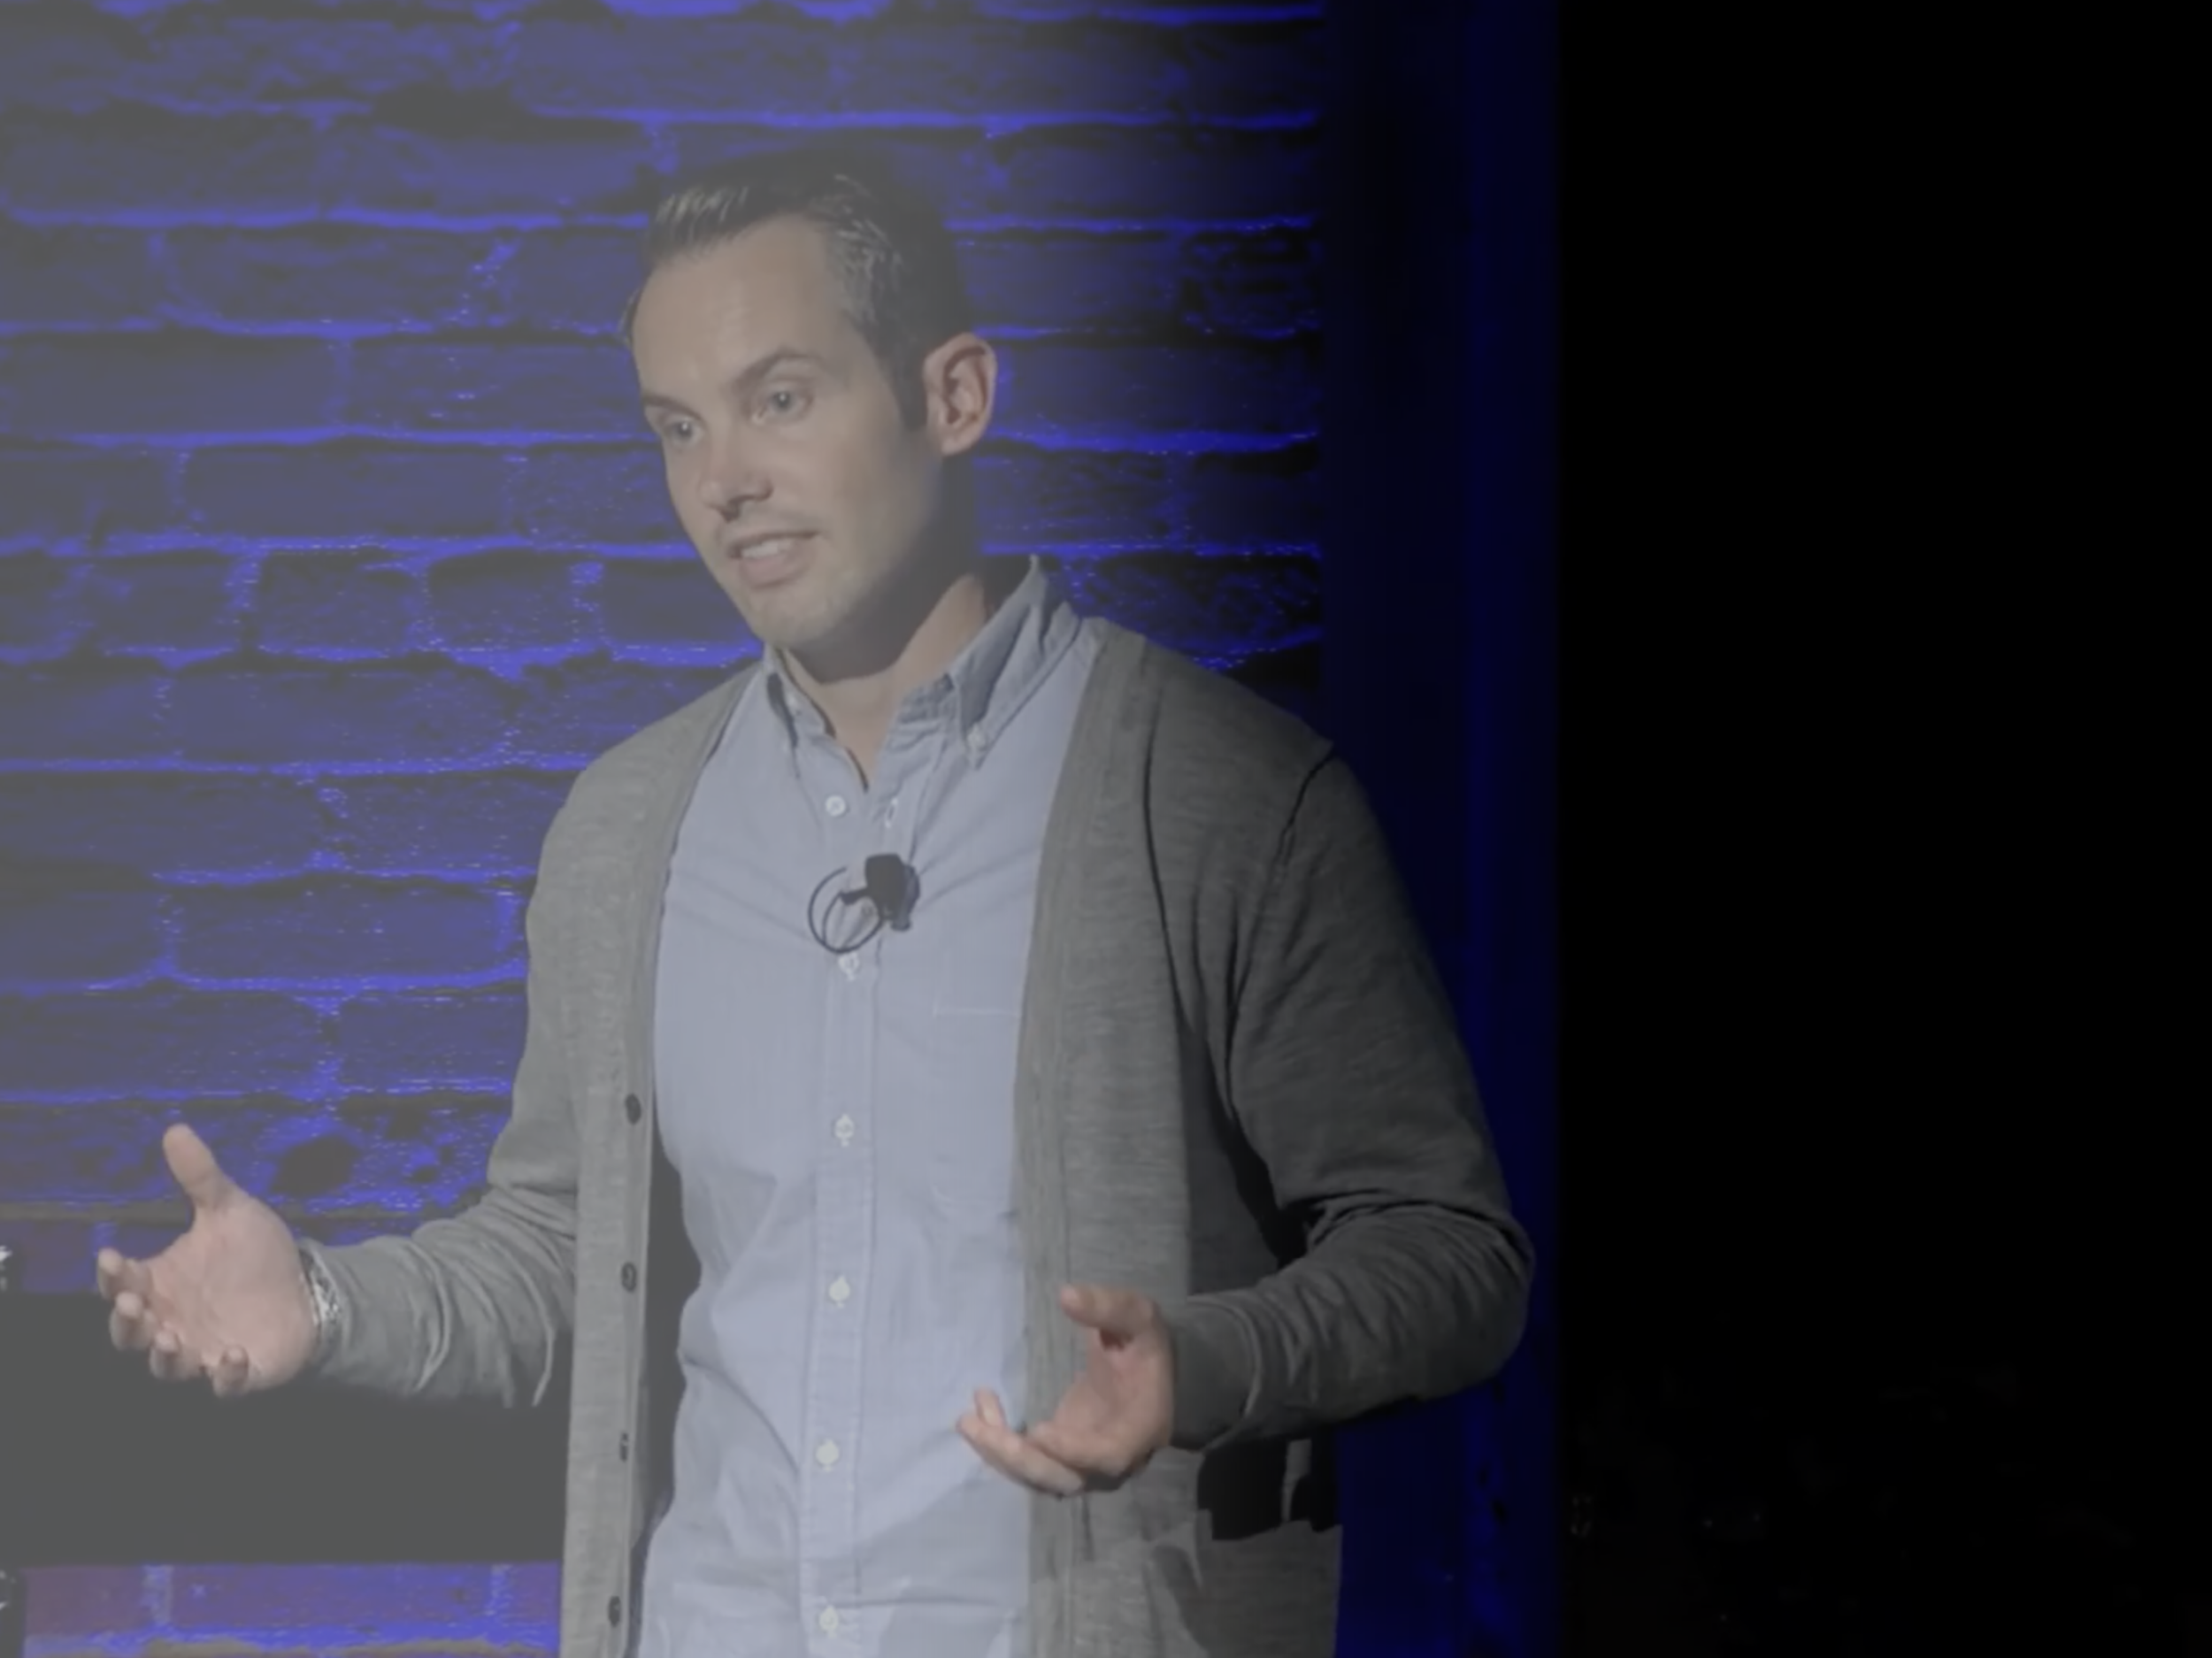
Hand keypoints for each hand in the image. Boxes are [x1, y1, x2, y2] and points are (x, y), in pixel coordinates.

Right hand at [96, 1122, 316, 1396]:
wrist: (308, 1290)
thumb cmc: (256, 1256)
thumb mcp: (231, 1210)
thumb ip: (202, 1178)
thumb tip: (176, 1128)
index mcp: (162, 1284)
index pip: (123, 1283)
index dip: (113, 1276)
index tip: (113, 1257)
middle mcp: (172, 1322)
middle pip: (130, 1333)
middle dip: (127, 1321)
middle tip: (135, 1303)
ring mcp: (203, 1351)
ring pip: (167, 1366)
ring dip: (164, 1355)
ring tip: (171, 1336)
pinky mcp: (239, 1374)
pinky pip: (224, 1386)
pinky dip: (225, 1376)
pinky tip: (232, 1356)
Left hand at [958, 1284, 1173, 1496]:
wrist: (1146, 1374)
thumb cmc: (1143, 1346)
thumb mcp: (1136, 1318)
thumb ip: (1107, 1307)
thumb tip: (1066, 1295)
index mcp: (1139, 1428)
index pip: (1108, 1456)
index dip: (1073, 1451)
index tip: (1039, 1430)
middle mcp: (1112, 1460)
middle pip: (1063, 1478)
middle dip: (1017, 1457)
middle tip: (975, 1425)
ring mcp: (1084, 1464)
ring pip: (1039, 1476)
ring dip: (999, 1453)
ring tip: (966, 1420)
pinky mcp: (1061, 1458)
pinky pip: (1028, 1463)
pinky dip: (1000, 1445)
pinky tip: (980, 1412)